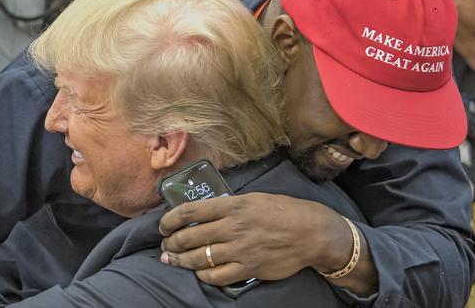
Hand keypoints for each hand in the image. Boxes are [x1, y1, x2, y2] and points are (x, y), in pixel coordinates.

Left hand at [158, 192, 351, 285]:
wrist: (311, 232)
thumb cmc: (283, 211)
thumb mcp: (253, 198)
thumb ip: (227, 206)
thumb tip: (202, 213)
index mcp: (232, 205)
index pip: (190, 211)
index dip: (170, 220)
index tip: (163, 225)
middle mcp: (232, 227)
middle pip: (189, 237)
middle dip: (171, 243)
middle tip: (165, 245)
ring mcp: (240, 249)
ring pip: (199, 258)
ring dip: (181, 260)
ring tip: (172, 260)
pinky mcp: (248, 268)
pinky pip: (217, 275)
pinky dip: (203, 275)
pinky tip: (199, 272)